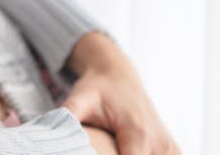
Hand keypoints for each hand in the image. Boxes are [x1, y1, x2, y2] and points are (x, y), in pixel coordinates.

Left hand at [63, 32, 179, 154]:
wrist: (117, 73)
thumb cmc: (97, 87)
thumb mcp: (80, 98)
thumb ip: (69, 114)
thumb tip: (46, 126)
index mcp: (137, 133)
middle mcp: (159, 142)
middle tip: (102, 152)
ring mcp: (170, 148)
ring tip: (112, 151)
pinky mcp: (173, 150)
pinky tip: (124, 152)